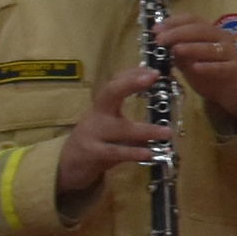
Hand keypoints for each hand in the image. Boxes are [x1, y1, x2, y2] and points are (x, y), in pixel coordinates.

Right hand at [54, 63, 170, 203]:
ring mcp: (92, 133)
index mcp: (103, 105)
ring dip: (145, 130)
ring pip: (120, 128)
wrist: (70, 165)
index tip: (154, 70)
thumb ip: (132, 120)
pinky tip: (149, 153)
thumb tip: (163, 114)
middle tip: (152, 77)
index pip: (116, 82)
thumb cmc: (97, 141)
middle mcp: (97, 114)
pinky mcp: (92, 153)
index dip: (133, 74)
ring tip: (167, 132)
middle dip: (130, 83)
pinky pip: (115, 151)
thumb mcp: (111, 125)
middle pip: (111, 92)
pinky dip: (133, 152)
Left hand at [157, 18, 236, 128]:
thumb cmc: (211, 73)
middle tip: (160, 40)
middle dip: (178, 33)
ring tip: (175, 50)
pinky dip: (208, 66)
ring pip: (211, 47)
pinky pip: (222, 67)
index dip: (173, 22)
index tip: (156, 30)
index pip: (192, 19)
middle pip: (201, 30)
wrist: (236, 91)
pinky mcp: (235, 69)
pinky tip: (195, 68)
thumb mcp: (189, 61)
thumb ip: (177, 52)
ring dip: (192, 47)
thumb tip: (159, 43)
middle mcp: (221, 38)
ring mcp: (230, 53)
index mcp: (209, 32)